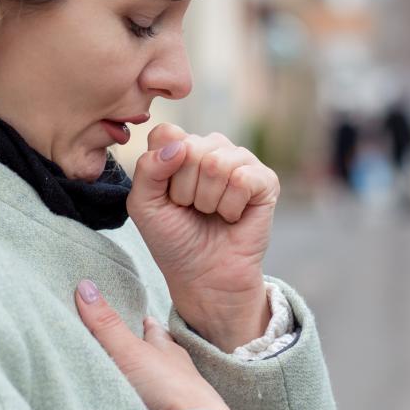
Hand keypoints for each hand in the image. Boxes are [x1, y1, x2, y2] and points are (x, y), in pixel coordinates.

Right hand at [75, 280, 239, 409]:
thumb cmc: (168, 385)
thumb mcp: (131, 350)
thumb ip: (107, 324)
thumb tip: (85, 286)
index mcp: (166, 348)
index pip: (152, 330)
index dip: (143, 323)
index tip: (135, 316)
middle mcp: (174, 369)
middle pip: (156, 355)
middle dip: (144, 351)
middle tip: (128, 344)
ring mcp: (174, 396)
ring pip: (158, 382)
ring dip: (145, 380)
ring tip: (130, 377)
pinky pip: (155, 408)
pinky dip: (145, 404)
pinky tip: (137, 409)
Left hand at [127, 123, 279, 352]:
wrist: (204, 275)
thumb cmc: (174, 239)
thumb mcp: (144, 204)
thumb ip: (147, 168)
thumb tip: (180, 145)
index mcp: (182, 146)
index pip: (167, 134)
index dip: (162, 170)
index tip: (168, 196)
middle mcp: (213, 147)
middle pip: (190, 149)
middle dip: (185, 190)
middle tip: (192, 209)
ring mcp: (241, 161)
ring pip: (217, 164)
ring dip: (208, 201)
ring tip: (212, 213)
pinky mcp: (266, 180)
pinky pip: (243, 179)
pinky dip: (231, 207)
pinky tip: (232, 216)